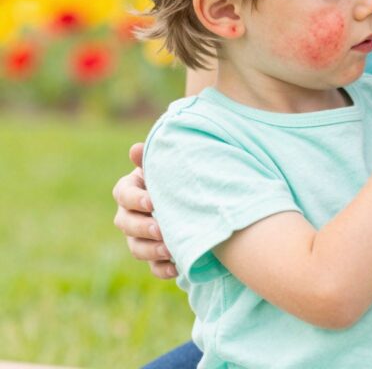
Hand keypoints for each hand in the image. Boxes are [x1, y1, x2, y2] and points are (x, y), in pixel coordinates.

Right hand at [112, 143, 176, 278]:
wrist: (200, 197)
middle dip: (142, 227)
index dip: (135, 199)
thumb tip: (135, 149)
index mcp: (130, 189)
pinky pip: (153, 267)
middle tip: (161, 229)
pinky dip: (164, 269)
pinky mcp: (155, 256)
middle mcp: (129, 215)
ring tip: (170, 249)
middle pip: (125, 224)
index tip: (152, 201)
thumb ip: (152, 159)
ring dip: (151, 250)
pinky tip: (178, 266)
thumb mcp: (168, 166)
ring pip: (136, 248)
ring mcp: (140, 237)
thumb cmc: (180, 175)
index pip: (123, 194)